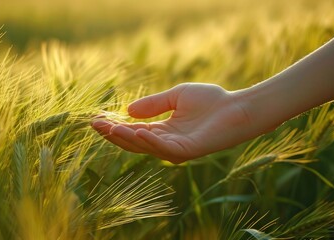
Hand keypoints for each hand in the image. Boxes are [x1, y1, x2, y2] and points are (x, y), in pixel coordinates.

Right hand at [92, 83, 256, 163]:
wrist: (237, 107)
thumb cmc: (212, 100)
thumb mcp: (176, 96)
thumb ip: (154, 104)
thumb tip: (128, 110)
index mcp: (164, 131)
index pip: (133, 132)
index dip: (115, 126)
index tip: (96, 118)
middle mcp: (167, 143)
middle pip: (134, 142)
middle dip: (114, 134)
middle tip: (95, 124)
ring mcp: (176, 149)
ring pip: (144, 147)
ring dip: (125, 138)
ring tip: (109, 127)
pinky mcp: (187, 151)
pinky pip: (163, 148)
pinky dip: (148, 140)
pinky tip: (134, 131)